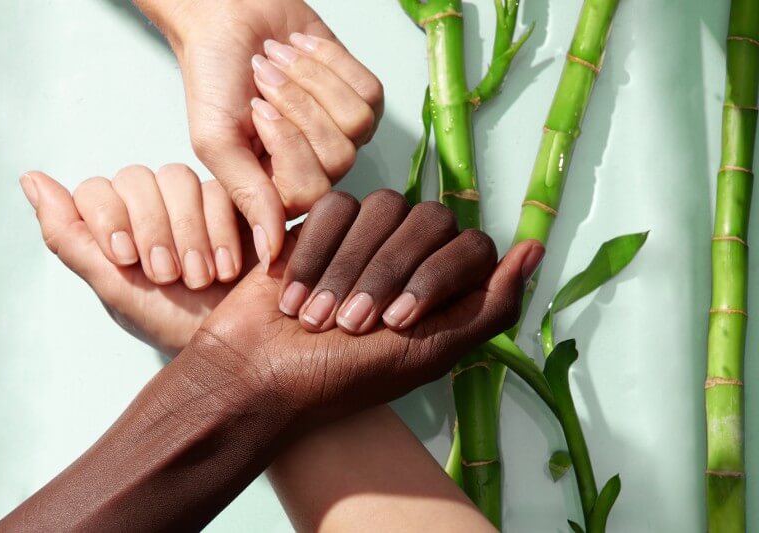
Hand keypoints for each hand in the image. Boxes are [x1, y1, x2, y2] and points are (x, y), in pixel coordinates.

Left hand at [19, 166, 256, 355]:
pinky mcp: (230, 201)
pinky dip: (220, 230)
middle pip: (136, 179)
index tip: (128, 261)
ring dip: (187, 231)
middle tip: (168, 276)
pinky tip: (226, 267)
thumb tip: (30, 178)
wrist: (232, 340)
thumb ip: (69, 235)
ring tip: (201, 277)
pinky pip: (217, 190)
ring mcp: (189, 200)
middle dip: (152, 229)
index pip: (95, 190)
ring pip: (177, 178)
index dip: (109, 219)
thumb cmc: (169, 320)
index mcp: (113, 224)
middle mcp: (148, 205)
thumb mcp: (114, 286)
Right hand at [136, 0, 383, 268]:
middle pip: (338, 159)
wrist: (228, 18)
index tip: (254, 110)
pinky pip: (369, 92)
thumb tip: (270, 255)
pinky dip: (331, 61)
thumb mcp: (217, 143)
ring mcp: (343, 135)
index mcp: (279, 190)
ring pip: (356, 123)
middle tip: (264, 77)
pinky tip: (301, 50)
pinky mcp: (362, 98)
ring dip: (312, 80)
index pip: (309, 192)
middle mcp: (317, 169)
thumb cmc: (214, 80)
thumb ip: (247, 197)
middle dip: (298, 105)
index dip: (286, 143)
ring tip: (279, 59)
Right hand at [189, 189, 544, 419]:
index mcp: (444, 288)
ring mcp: (367, 235)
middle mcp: (412, 254)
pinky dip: (315, 251)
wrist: (258, 375)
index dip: (433, 277)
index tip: (395, 322)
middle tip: (351, 324)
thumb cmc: (341, 377)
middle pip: (428, 219)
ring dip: (347, 266)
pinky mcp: (322, 222)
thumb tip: (534, 249)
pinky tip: (294, 293)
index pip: (470, 246)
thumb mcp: (429, 354)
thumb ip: (488, 306)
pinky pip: (335, 206)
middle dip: (387, 272)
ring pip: (382, 206)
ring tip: (317, 316)